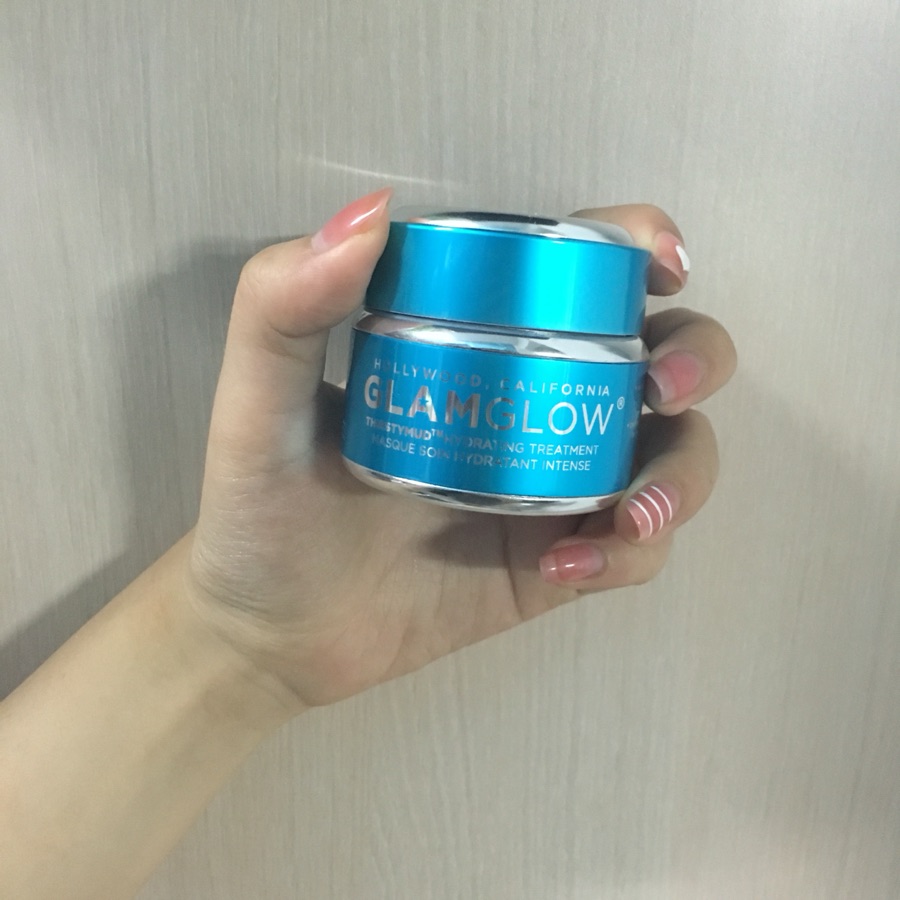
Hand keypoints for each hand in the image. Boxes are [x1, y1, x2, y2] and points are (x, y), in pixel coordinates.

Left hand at [185, 190, 735, 710]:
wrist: (270, 633)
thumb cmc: (260, 511)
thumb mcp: (258, 405)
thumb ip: (285, 307)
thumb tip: (372, 211)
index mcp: (478, 342)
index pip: (581, 273)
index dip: (642, 250)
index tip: (660, 267)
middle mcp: (534, 402)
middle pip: (663, 358)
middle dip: (696, 359)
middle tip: (661, 390)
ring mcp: (554, 485)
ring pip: (672, 457)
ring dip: (681, 474)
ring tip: (630, 512)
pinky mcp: (558, 562)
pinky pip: (633, 550)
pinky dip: (629, 554)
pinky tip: (568, 566)